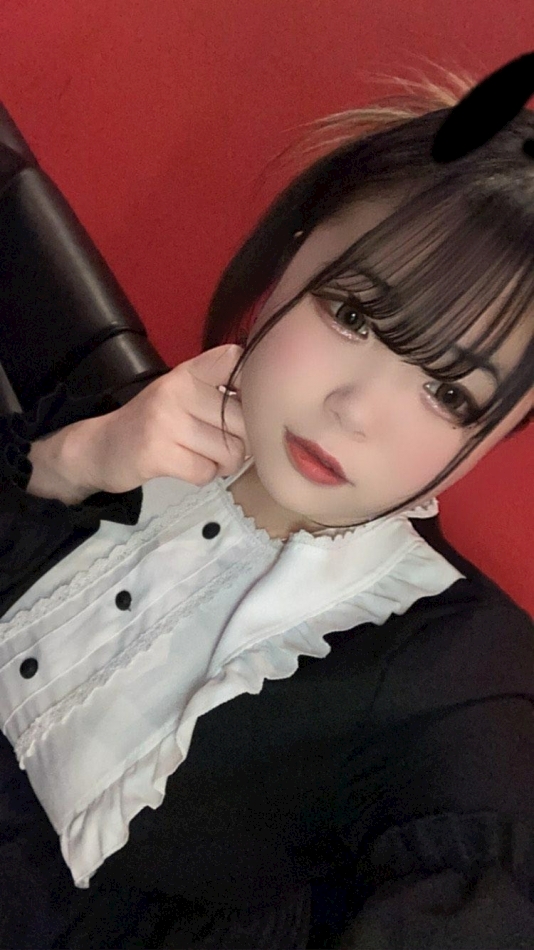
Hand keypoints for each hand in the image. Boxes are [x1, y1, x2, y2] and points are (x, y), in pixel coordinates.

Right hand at [61, 344, 252, 495]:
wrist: (100, 447)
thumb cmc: (153, 423)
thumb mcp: (181, 395)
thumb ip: (219, 393)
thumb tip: (269, 410)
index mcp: (187, 372)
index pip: (234, 361)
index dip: (251, 385)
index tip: (243, 405)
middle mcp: (177, 390)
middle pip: (243, 421)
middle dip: (241, 443)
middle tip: (222, 446)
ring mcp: (165, 421)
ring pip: (229, 451)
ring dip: (223, 464)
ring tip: (204, 458)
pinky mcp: (157, 453)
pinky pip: (206, 472)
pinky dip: (203, 476)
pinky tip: (187, 467)